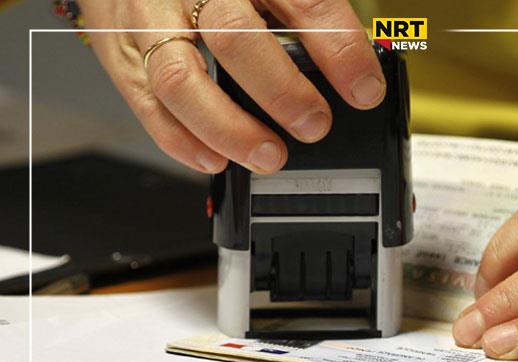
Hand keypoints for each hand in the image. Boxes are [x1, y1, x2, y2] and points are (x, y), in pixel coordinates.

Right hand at [79, 0, 385, 172]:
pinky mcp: (121, 54)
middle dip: (281, 90)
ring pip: (181, 78)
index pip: (303, 1)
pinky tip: (215, 158)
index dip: (338, 48)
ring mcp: (149, 19)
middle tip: (314, 124)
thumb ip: (306, 17)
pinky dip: (183, 140)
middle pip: (235, 35)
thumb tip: (356, 72)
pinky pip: (147, 103)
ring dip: (229, 128)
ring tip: (268, 155)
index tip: (364, 89)